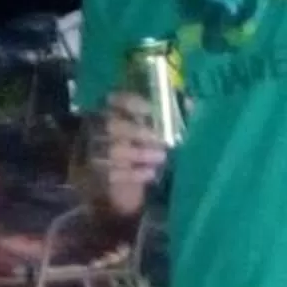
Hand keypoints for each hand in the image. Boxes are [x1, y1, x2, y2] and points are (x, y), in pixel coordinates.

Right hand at [99, 96, 168, 213]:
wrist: (124, 186)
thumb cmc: (142, 150)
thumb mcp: (153, 130)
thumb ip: (169, 117)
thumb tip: (191, 104)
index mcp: (112, 111)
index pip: (116, 100)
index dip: (131, 103)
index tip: (150, 110)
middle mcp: (99, 129)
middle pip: (113, 125)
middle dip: (138, 132)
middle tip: (161, 140)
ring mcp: (95, 153)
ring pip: (115, 150)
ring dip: (140, 154)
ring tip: (161, 157)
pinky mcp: (99, 175)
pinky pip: (114, 173)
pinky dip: (135, 173)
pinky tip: (150, 173)